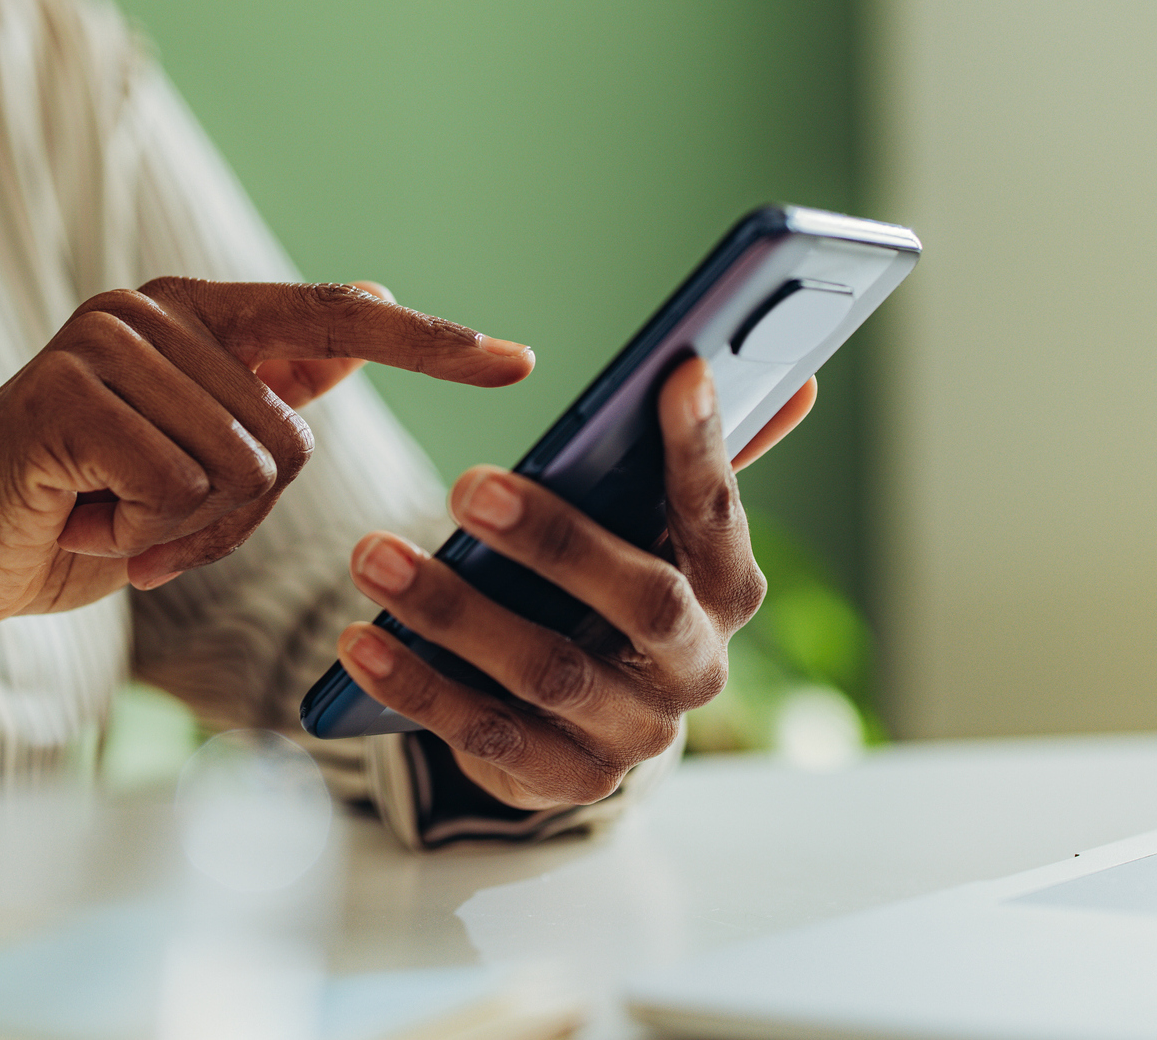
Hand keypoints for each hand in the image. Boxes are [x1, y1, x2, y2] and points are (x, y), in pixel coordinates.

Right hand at [0, 278, 532, 685]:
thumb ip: (265, 389)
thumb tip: (362, 317)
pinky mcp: (64, 394)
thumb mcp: (189, 459)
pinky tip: (84, 522)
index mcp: (191, 318)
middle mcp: (149, 311)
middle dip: (232, 519)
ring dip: (185, 533)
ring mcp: (102, 343)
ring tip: (111, 520)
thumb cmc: (76, 516)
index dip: (429, 344)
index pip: (332, 320)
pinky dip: (144, 537)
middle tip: (149, 527)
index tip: (516, 361)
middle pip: (288, 438)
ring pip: (239, 469)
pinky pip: (177, 487)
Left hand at [334, 358, 814, 808]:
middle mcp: (695, 667)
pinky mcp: (564, 781)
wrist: (584, 727)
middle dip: (555, 540)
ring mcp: (633, 734)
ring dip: (454, 612)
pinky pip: (486, 737)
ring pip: (547, 671)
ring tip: (373, 555)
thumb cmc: (611, 593)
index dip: (705, 449)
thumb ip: (702, 459)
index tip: (677, 374)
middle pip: (642, 601)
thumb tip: (796, 378)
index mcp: (727, 591)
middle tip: (468, 484)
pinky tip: (361, 641)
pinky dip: (418, 686)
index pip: (719, 515)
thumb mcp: (649, 530)